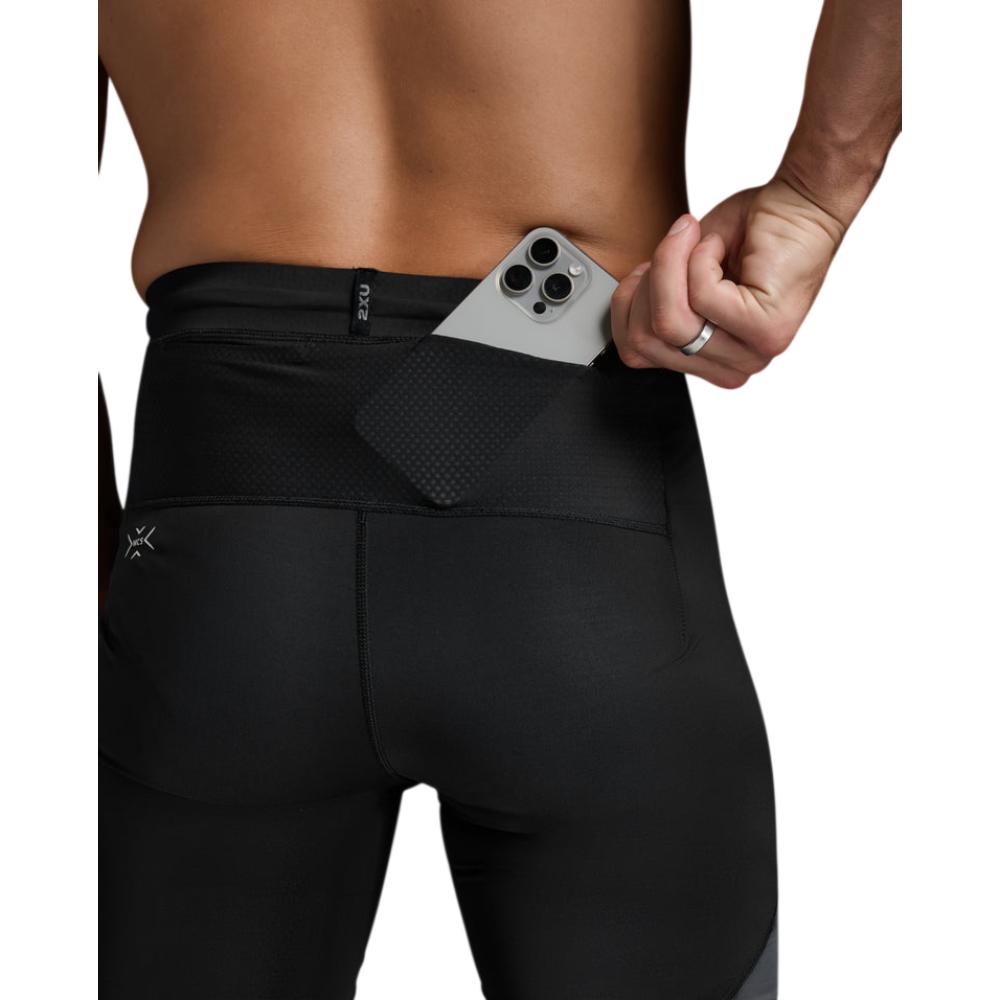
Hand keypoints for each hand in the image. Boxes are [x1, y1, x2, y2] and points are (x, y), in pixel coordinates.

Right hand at [611, 177, 845, 387]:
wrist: (801, 203)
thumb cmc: (748, 232)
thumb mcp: (681, 273)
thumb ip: (655, 303)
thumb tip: (625, 309)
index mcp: (709, 362)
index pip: (636, 354)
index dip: (627, 304)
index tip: (646, 269)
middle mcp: (731, 367)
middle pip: (648, 339)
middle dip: (650, 281)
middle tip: (676, 244)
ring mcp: (751, 355)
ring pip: (671, 321)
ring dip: (673, 263)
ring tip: (699, 240)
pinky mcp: (766, 331)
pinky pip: (701, 296)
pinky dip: (702, 256)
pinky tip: (723, 247)